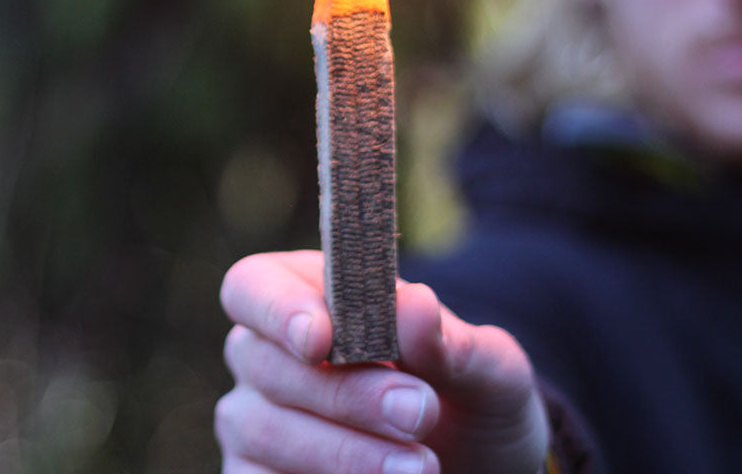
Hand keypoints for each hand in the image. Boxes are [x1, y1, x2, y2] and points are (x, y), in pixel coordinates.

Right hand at [215, 250, 548, 473]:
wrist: (483, 473)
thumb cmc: (474, 404)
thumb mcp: (486, 369)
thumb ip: (450, 340)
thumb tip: (414, 303)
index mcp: (308, 294)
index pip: (254, 285)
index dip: (279, 308)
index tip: (323, 339)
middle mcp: (266, 355)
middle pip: (264, 362)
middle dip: (344, 391)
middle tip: (420, 410)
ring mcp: (255, 423)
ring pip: (261, 430)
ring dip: (342, 452)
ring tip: (422, 467)